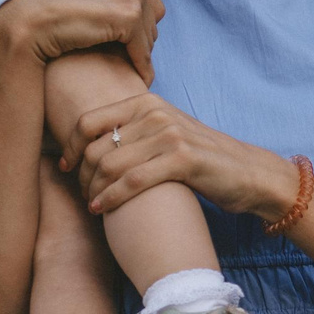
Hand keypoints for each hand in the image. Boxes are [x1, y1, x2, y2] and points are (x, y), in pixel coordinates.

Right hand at [0, 0, 163, 82]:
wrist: (31, 19)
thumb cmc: (54, 10)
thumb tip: (139, 9)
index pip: (148, 0)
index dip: (138, 23)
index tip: (126, 43)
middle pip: (152, 17)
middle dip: (141, 38)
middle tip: (124, 57)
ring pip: (150, 35)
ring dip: (139, 53)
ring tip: (125, 67)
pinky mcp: (128, 16)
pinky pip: (144, 50)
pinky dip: (141, 67)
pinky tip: (136, 78)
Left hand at [59, 90, 296, 218]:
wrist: (247, 172)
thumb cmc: (201, 158)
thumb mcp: (165, 134)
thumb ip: (134, 132)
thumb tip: (92, 144)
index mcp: (147, 102)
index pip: (89, 121)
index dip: (70, 147)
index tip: (66, 167)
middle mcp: (156, 113)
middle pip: (97, 147)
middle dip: (82, 176)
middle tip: (83, 194)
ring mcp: (170, 134)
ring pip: (111, 165)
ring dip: (94, 191)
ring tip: (92, 205)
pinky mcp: (182, 159)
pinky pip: (132, 181)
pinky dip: (111, 199)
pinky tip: (102, 210)